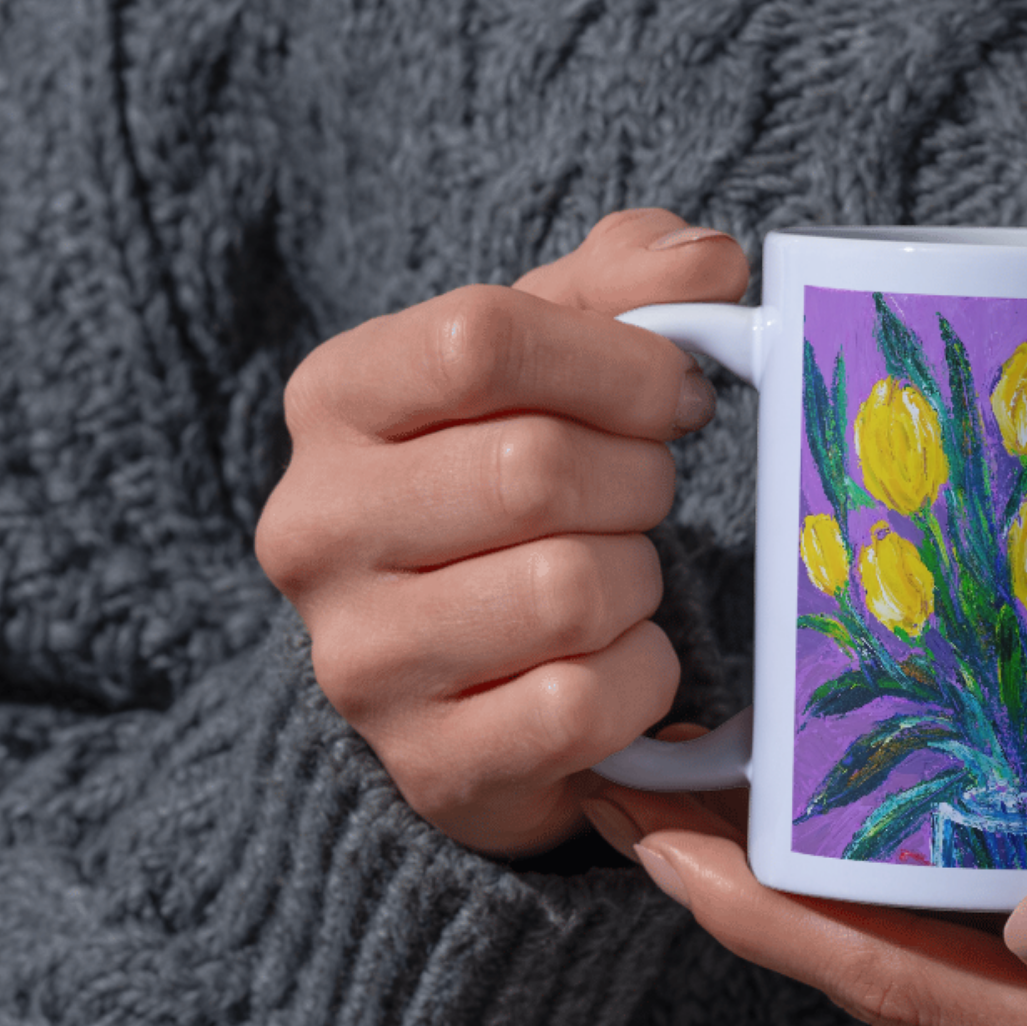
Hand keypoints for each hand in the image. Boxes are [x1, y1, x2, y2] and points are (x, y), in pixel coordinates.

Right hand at [255, 209, 748, 854]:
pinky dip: (640, 680)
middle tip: (647, 500)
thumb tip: (711, 262)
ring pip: (568, 591)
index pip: (480, 336)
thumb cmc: (515, 500)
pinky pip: (586, 702)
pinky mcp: (428, 763)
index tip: (676, 395)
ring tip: (617, 583)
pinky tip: (614, 666)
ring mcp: (360, 660)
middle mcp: (316, 528)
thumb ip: (623, 289)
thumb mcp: (553, 367)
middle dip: (638, 481)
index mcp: (336, 400)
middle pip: (534, 468)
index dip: (617, 362)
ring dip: (639, 585)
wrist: (470, 684)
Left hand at [581, 750, 1026, 1025]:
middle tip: (640, 810)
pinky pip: (968, 1024)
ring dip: (810, 929)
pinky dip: (892, 952)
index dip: (771, 907)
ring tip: (710, 831)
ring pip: (916, 1016)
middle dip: (753, 907)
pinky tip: (840, 886)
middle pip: (884, 1001)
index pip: (906, 978)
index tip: (658, 832)